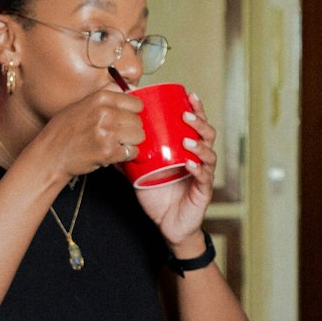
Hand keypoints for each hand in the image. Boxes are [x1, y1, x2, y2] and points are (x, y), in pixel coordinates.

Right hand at [26, 84, 146, 178]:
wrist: (50, 155)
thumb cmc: (63, 132)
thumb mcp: (80, 104)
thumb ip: (105, 95)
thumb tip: (127, 87)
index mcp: (100, 98)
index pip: (136, 103)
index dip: (132, 113)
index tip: (125, 119)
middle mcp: (105, 113)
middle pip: (138, 121)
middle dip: (130, 129)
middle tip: (117, 135)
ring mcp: (108, 133)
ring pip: (139, 136)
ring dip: (130, 142)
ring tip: (115, 143)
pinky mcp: (108, 152)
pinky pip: (133, 152)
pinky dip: (126, 155)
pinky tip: (113, 153)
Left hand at [135, 91, 217, 245]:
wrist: (168, 225)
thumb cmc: (159, 196)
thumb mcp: (141, 172)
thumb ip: (131, 156)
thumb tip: (112, 141)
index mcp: (187, 150)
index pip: (195, 125)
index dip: (196, 109)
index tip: (189, 95)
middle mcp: (199, 159)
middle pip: (207, 134)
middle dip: (199, 121)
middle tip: (186, 114)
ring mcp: (203, 174)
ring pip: (209, 154)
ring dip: (199, 144)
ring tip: (187, 139)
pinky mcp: (203, 191)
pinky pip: (204, 176)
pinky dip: (197, 168)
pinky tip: (189, 162)